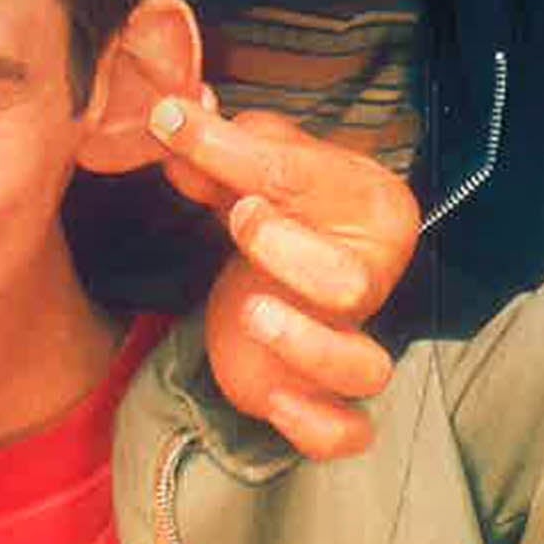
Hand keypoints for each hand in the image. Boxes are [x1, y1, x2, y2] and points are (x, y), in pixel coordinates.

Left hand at [148, 98, 420, 461]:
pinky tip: (273, 399)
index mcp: (371, 203)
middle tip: (240, 220)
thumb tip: (170, 112)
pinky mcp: (327, 393)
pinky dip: (317, 426)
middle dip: (285, 253)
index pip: (303, 177)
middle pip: (348, 280)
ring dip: (304, 346)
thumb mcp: (245, 166)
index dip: (230, 153)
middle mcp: (374, 275)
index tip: (172, 126)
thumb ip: (210, 145)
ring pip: (367, 367)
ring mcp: (355, 337)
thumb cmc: (276, 205)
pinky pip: (348, 430)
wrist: (284, 264)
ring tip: (251, 312)